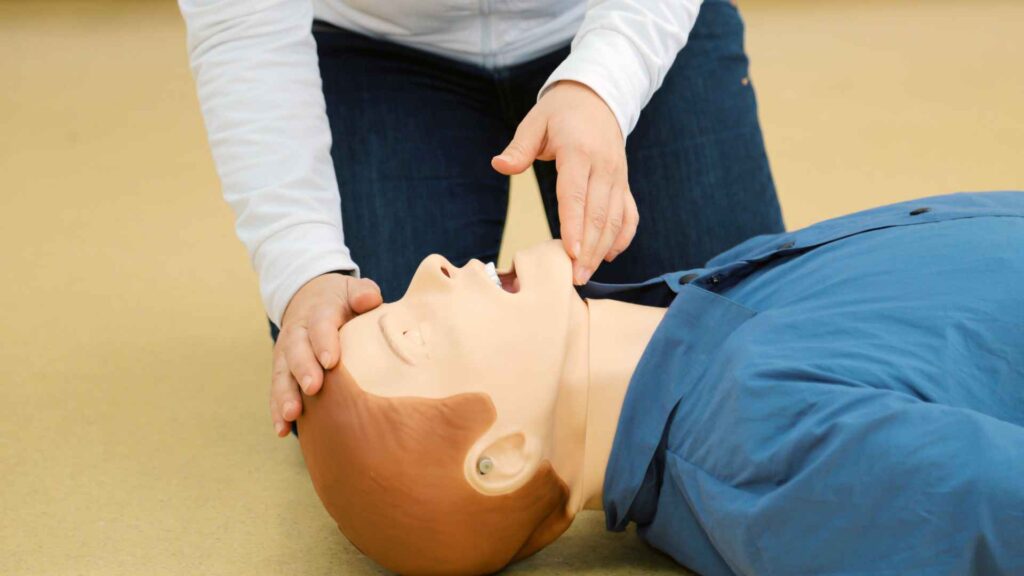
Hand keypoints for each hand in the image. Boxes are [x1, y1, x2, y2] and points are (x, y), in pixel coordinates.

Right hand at [270, 272, 381, 436]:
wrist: (310, 297)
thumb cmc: (341, 299)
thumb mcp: (352, 289)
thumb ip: (362, 293)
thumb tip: (369, 300)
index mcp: (318, 312)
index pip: (320, 326)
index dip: (324, 342)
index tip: (331, 361)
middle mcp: (298, 333)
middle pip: (297, 351)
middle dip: (303, 370)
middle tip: (313, 388)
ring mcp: (286, 353)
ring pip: (283, 374)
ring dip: (285, 395)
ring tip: (292, 414)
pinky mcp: (282, 371)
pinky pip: (277, 390)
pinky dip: (277, 410)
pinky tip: (282, 429)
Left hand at [492, 80, 638, 284]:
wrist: (598, 97)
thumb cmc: (560, 112)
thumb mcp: (535, 121)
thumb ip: (519, 147)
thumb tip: (499, 165)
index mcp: (579, 151)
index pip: (576, 194)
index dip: (574, 225)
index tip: (570, 253)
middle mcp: (603, 166)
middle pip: (598, 214)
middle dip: (588, 249)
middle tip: (575, 277)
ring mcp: (617, 177)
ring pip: (616, 219)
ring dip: (602, 248)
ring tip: (587, 273)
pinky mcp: (624, 184)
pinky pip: (629, 215)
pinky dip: (622, 237)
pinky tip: (608, 256)